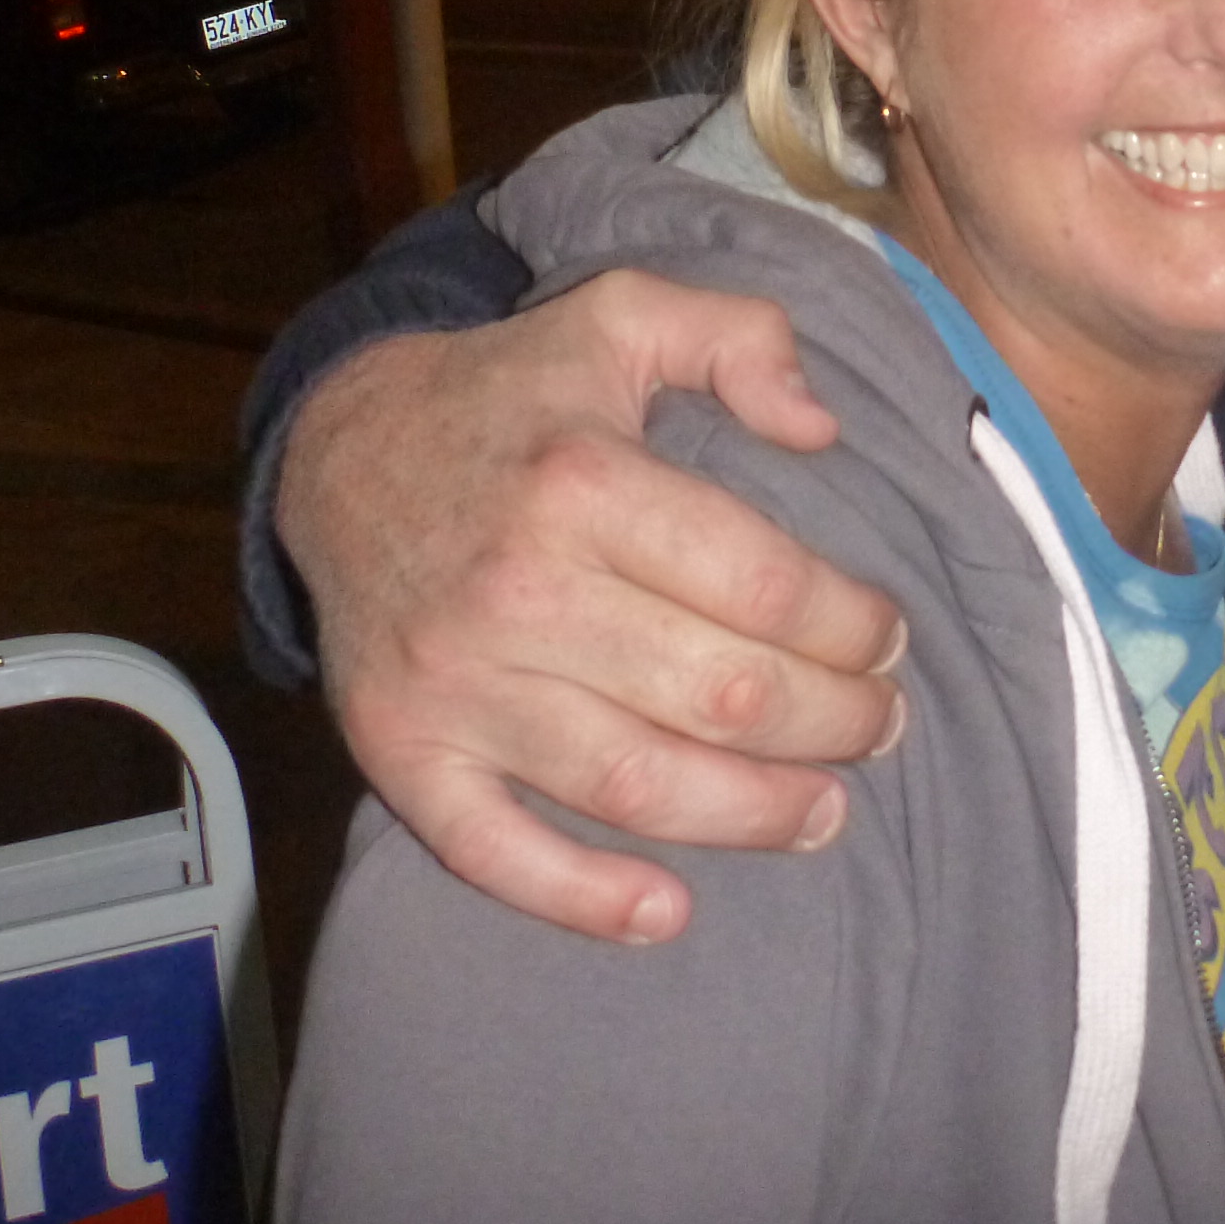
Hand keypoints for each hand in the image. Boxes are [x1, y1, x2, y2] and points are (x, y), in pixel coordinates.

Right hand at [276, 270, 907, 942]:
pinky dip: (583, 898)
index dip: (850, 625)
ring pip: (634, 784)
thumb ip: (740, 338)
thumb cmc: (515, 393)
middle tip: (880, 726)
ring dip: (752, 814)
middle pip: (719, 694)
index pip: (762, 585)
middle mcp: (516, 590)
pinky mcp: (398, 751)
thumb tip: (821, 428)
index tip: (887, 638)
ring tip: (825, 811)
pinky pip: (490, 852)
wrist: (337, 450)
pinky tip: (669, 911)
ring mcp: (452, 684)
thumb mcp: (625, 312)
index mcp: (583, 481)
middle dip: (831, 722)